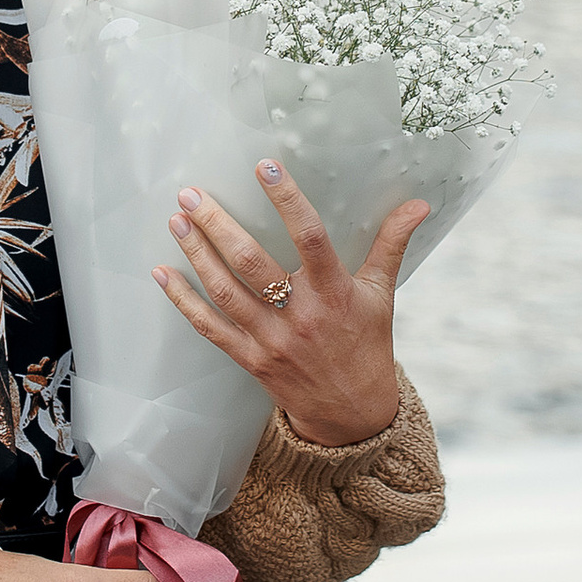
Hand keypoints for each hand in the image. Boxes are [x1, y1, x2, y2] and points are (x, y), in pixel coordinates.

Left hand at [154, 161, 428, 448]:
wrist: (353, 415)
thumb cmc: (367, 344)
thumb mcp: (382, 293)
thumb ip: (391, 243)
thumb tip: (419, 202)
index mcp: (335, 293)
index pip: (311, 237)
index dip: (287, 200)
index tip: (265, 167)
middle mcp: (300, 315)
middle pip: (252, 263)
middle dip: (218, 225)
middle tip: (191, 194)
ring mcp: (271, 340)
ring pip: (225, 292)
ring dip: (197, 254)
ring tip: (177, 221)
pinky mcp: (250, 359)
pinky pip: (210, 327)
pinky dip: (183, 300)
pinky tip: (162, 273)